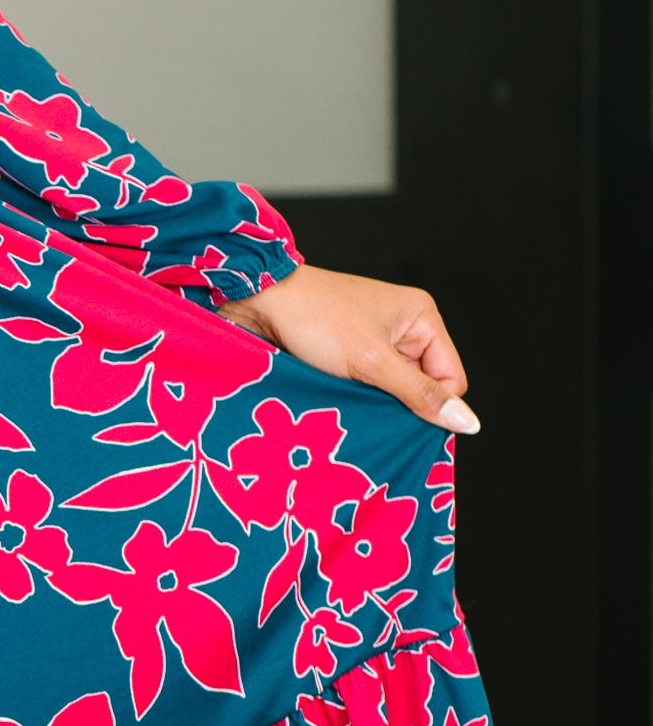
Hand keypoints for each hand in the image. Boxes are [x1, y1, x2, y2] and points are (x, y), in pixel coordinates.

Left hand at [222, 264, 477, 433]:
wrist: (258, 301)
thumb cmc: (315, 317)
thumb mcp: (372, 361)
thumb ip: (419, 394)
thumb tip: (466, 421)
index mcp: (422, 317)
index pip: (450, 378)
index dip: (432, 405)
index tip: (404, 424)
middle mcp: (403, 327)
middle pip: (421, 386)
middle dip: (400, 406)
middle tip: (373, 414)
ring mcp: (374, 341)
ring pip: (391, 391)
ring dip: (374, 405)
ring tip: (351, 406)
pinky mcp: (347, 355)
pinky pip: (365, 387)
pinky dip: (355, 399)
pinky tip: (339, 404)